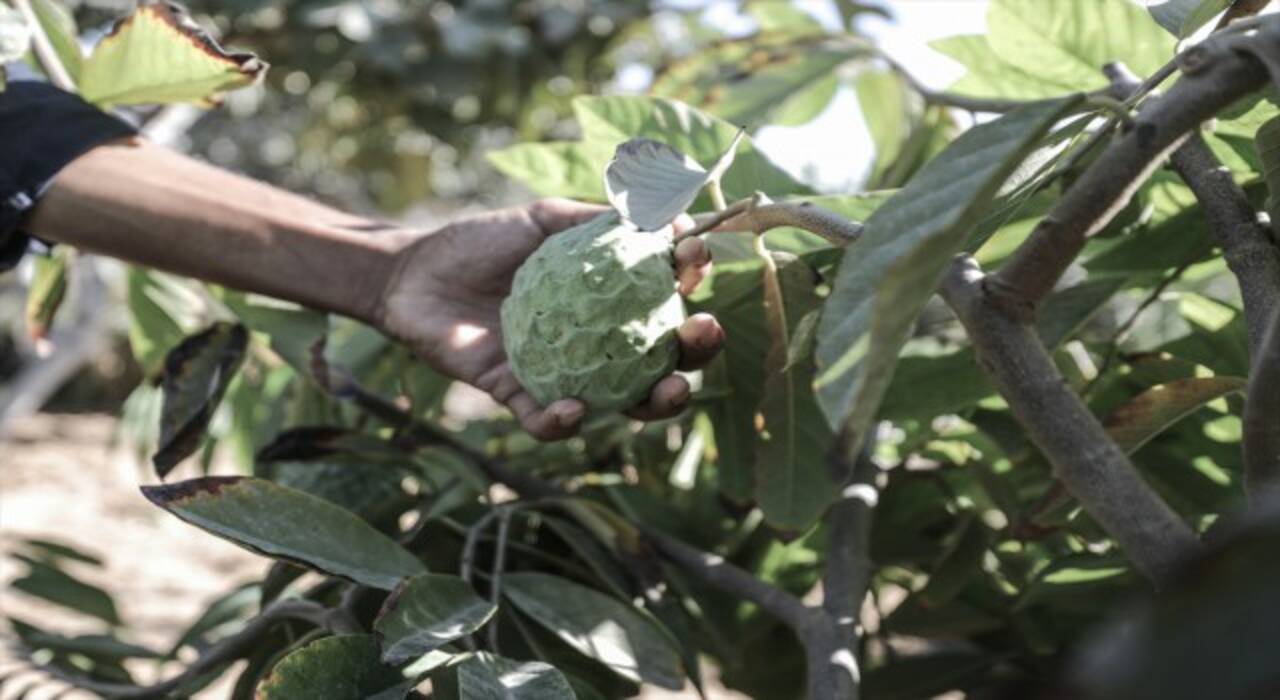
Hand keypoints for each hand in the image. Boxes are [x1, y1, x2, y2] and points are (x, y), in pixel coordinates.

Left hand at [376, 198, 724, 439]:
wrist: (413, 274)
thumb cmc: (481, 243)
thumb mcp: (543, 220)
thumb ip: (597, 220)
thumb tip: (662, 210)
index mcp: (611, 300)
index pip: (667, 296)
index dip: (690, 278)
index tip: (694, 255)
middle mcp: (598, 344)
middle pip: (664, 359)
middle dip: (697, 351)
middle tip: (704, 330)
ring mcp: (563, 375)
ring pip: (623, 403)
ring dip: (656, 402)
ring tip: (672, 390)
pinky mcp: (517, 396)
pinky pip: (546, 420)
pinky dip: (563, 421)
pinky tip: (575, 408)